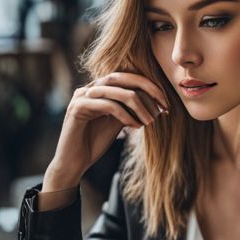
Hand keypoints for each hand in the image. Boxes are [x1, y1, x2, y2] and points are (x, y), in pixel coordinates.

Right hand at [44, 72, 170, 189]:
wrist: (74, 162)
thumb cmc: (95, 142)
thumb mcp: (118, 122)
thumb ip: (131, 109)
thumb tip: (157, 102)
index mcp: (99, 88)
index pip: (126, 77)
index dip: (148, 86)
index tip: (165, 104)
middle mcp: (89, 88)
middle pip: (122, 77)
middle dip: (147, 89)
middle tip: (163, 105)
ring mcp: (81, 96)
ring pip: (116, 90)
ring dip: (138, 105)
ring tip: (150, 121)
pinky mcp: (77, 108)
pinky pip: (107, 106)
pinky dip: (125, 115)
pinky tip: (135, 127)